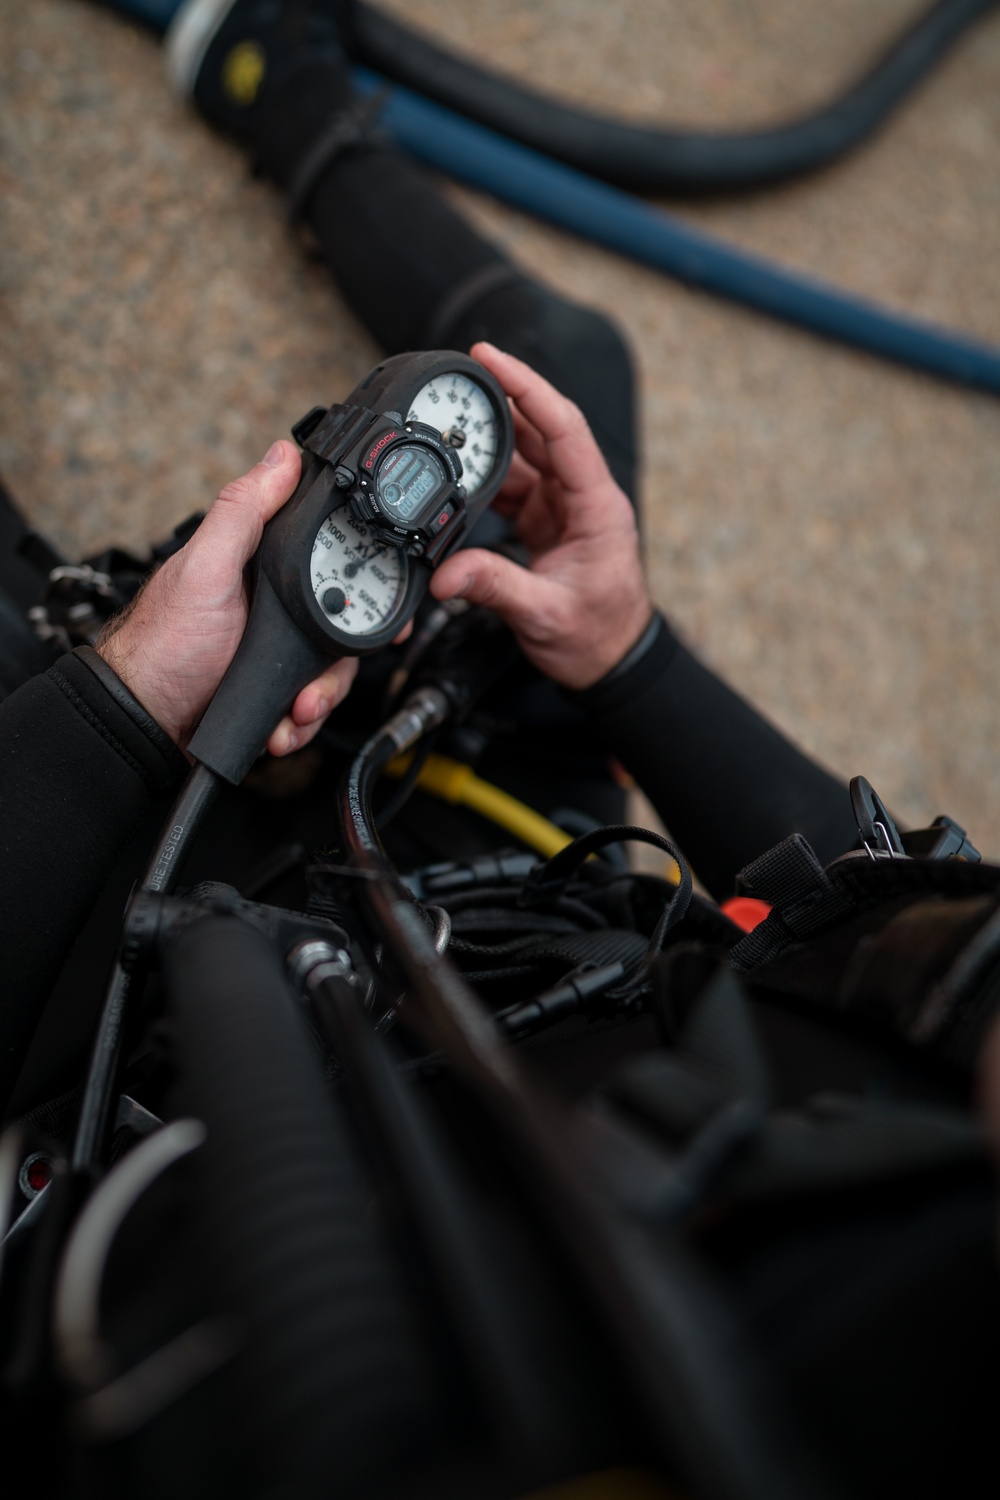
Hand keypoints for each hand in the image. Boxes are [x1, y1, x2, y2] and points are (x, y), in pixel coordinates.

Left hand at [97, 441, 357, 754]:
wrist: (146, 721)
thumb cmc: (163, 645)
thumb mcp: (206, 569)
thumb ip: (243, 511)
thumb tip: (281, 456)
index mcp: (263, 564)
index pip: (334, 556)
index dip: (365, 577)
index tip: (379, 599)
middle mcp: (276, 604)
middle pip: (346, 620)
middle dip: (337, 662)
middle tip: (316, 680)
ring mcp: (278, 647)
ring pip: (334, 669)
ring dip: (322, 697)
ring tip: (297, 709)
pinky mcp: (276, 685)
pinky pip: (314, 702)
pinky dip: (304, 720)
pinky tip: (283, 724)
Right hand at [430, 343, 652, 690]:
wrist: (612, 662)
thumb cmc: (598, 637)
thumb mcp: (545, 614)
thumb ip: (495, 587)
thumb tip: (446, 574)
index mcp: (597, 506)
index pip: (564, 429)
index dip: (528, 388)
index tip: (492, 358)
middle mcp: (583, 497)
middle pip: (542, 429)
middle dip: (502, 397)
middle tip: (460, 374)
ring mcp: (564, 506)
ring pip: (524, 455)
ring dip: (489, 438)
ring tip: (448, 420)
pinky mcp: (546, 520)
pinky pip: (514, 484)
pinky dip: (485, 477)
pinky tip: (458, 472)